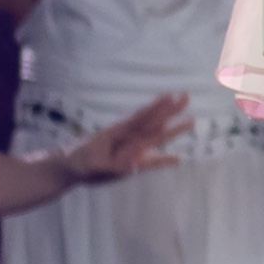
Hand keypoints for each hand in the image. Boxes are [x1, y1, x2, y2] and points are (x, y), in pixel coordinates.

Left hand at [62, 92, 188, 181]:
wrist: (72, 168)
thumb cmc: (79, 162)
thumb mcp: (90, 164)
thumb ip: (109, 165)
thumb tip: (130, 165)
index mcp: (117, 133)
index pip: (139, 118)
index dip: (154, 107)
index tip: (169, 96)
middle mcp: (128, 138)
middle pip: (152, 122)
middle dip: (168, 110)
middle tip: (186, 96)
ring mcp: (131, 149)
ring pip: (155, 137)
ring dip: (171, 128)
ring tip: (191, 120)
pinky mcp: (132, 163)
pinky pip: (151, 161)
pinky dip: (164, 160)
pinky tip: (178, 159)